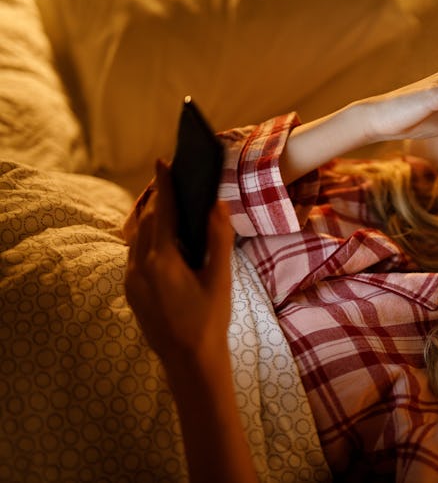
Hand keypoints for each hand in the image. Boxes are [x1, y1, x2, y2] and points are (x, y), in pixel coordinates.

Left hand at [124, 160, 234, 369]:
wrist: (189, 361)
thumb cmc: (210, 320)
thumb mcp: (220, 278)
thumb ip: (218, 239)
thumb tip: (216, 205)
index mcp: (163, 260)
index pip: (161, 211)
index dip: (163, 184)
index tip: (163, 162)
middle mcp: (140, 265)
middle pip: (144, 219)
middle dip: (155, 197)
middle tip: (168, 179)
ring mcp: (132, 279)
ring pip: (135, 236)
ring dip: (147, 216)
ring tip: (163, 203)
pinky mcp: (131, 290)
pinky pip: (133, 253)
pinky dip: (144, 236)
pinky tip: (158, 238)